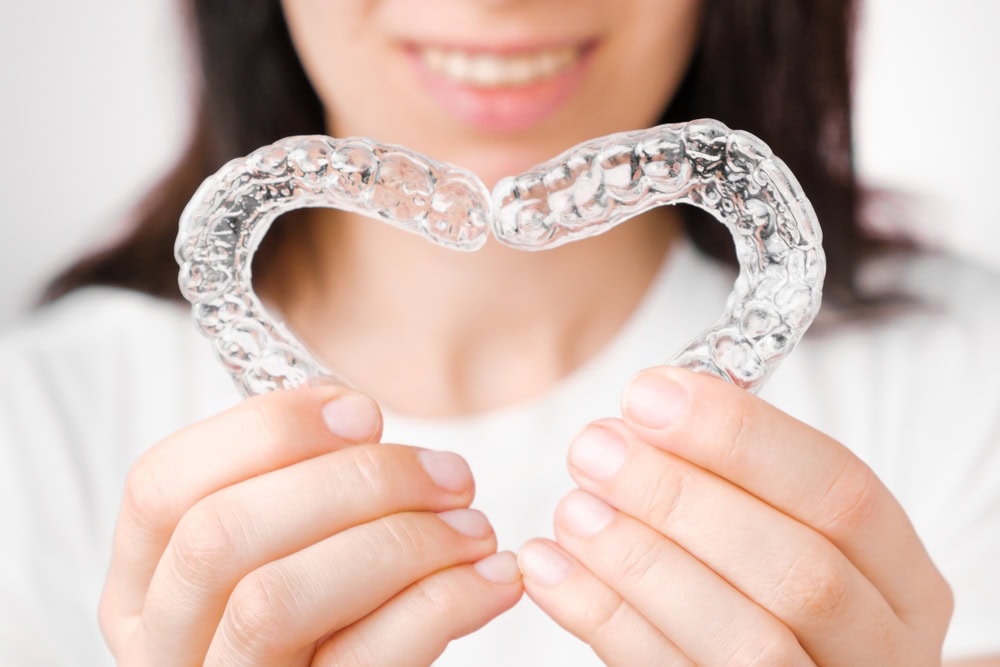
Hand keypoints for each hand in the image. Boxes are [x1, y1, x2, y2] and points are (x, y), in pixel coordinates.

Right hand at [100, 385, 521, 665]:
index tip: (365, 413)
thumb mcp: (291, 550)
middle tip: (449, 474)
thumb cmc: (331, 619)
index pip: (160, 486)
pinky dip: (442, 604)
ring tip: (474, 528)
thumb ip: (297, 488)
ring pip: (273, 600)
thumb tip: (352, 415)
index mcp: (146, 585)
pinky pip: (362, 661)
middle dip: (352, 483)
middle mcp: (165, 645)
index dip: (265, 430)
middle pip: (222, 535)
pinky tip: (492, 579)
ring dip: (397, 542)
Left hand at [519, 367, 952, 665]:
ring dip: (643, 562)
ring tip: (573, 507)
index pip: (842, 491)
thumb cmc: (768, 582)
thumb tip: (648, 406)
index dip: (741, 436)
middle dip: (682, 498)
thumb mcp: (782, 527)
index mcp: (901, 578)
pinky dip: (603, 619)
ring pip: (744, 639)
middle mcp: (878, 645)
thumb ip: (735, 476)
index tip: (647, 394)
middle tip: (595, 447)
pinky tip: (551, 566)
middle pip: (797, 569)